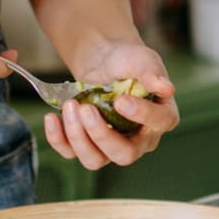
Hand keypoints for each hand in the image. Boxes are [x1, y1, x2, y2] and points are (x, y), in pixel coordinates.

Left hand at [44, 41, 177, 169]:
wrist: (105, 63)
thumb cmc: (129, 63)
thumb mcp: (143, 59)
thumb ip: (152, 72)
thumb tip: (166, 87)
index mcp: (161, 117)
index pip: (158, 123)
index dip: (141, 115)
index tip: (121, 100)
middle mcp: (139, 140)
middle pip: (123, 154)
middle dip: (101, 134)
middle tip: (86, 109)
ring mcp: (111, 146)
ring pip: (95, 159)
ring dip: (78, 137)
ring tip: (70, 106)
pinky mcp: (86, 144)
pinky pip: (70, 153)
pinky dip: (58, 139)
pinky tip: (52, 117)